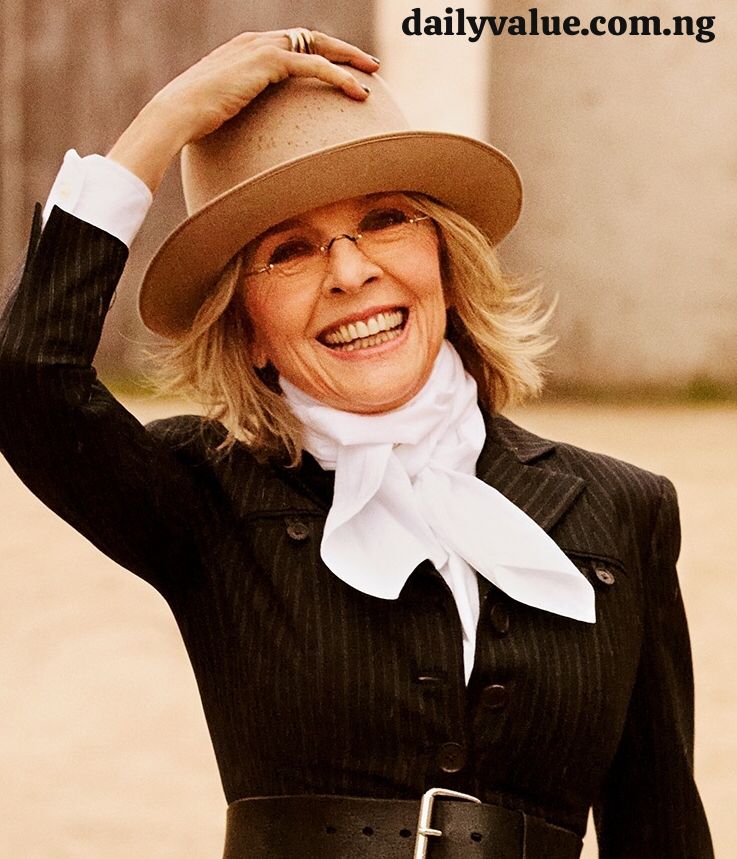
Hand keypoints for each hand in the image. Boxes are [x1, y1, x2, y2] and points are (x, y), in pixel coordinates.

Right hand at [108, 29, 378, 191]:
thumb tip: (253, 149)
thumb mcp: (223, 116)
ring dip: (349, 58)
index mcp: (245, 51)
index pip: (291, 45)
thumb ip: (242, 117)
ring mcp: (261, 47)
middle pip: (310, 38)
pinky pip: (314, 65)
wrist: (176, 114)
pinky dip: (339, 76)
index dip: (319, 55)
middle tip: (369, 65)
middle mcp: (255, 42)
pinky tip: (357, 92)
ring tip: (372, 76)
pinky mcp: (267, 61)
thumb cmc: (193, 124)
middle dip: (343, 49)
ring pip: (317, 45)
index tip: (341, 71)